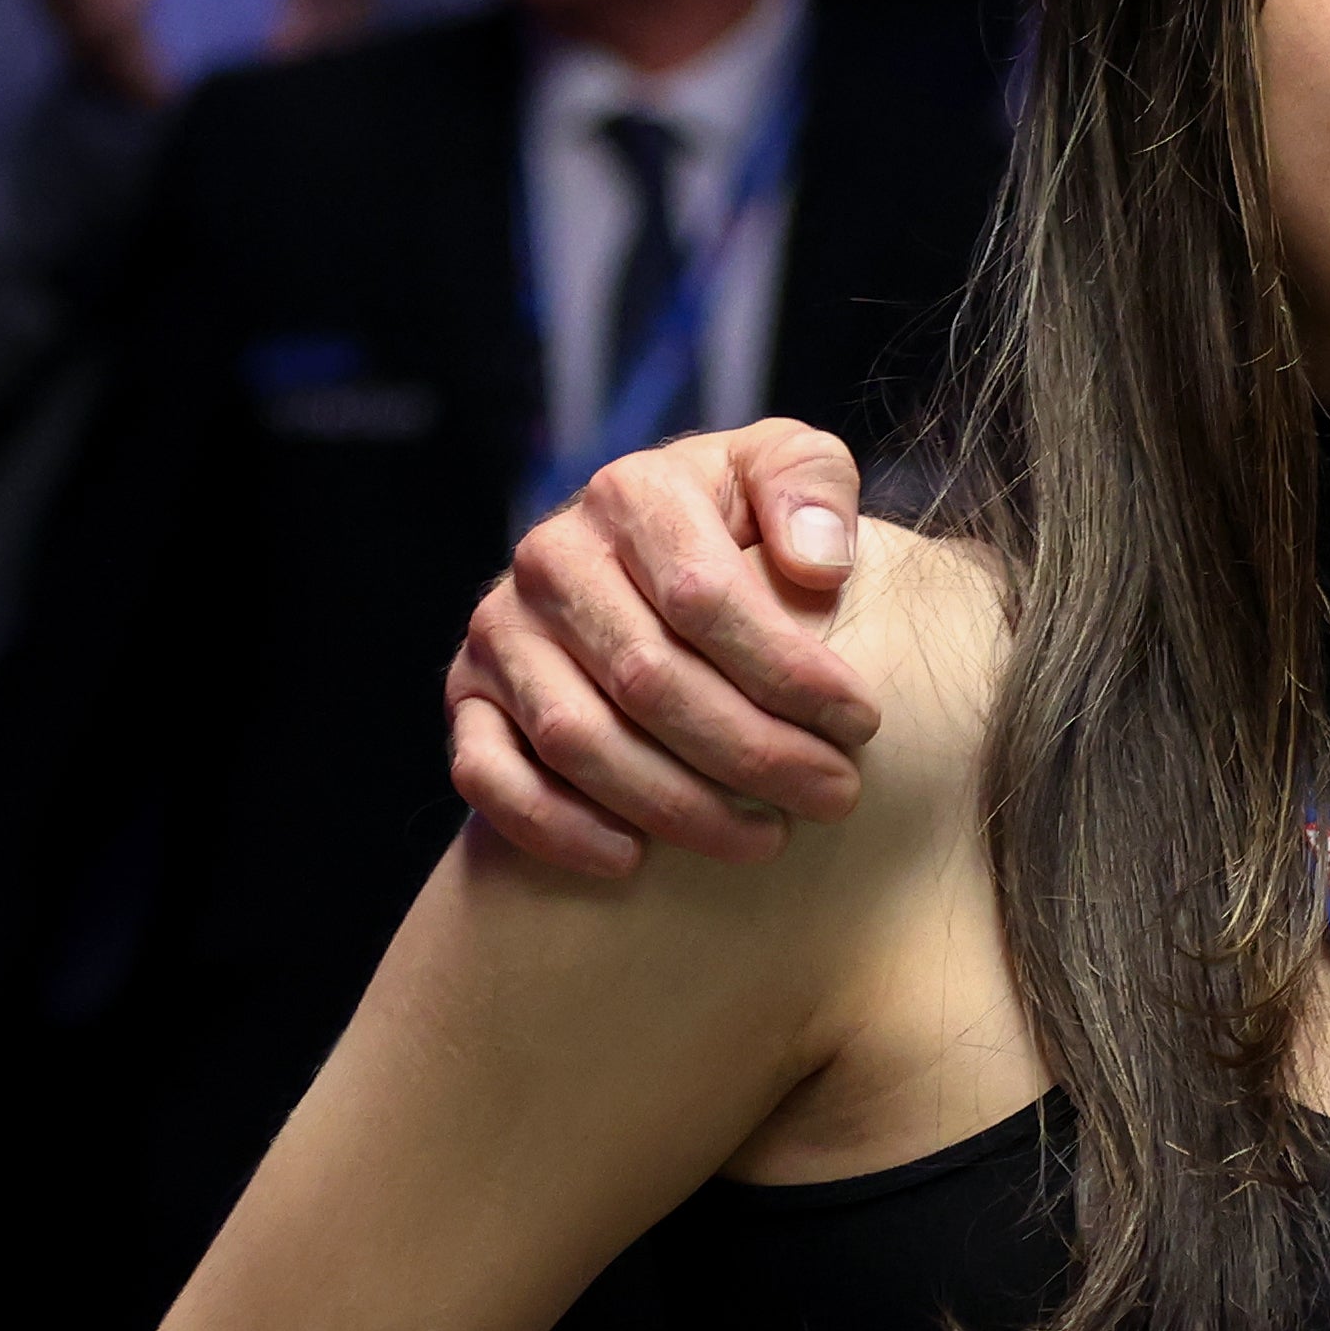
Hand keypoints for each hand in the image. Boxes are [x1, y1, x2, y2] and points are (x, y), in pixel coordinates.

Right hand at [442, 419, 875, 875]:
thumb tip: (817, 566)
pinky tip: (632, 861)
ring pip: (578, 738)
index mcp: (631, 494)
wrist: (636, 551)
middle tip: (835, 795)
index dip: (790, 670)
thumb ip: (811, 485)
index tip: (861, 722)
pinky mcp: (468, 698)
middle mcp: (550, 559)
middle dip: (754, 751)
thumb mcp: (785, 469)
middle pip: (649, 678)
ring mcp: (501, 632)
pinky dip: (556, 826)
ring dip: (676, 804)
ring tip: (766, 839)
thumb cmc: (737, 520)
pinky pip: (489, 775)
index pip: (706, 596)